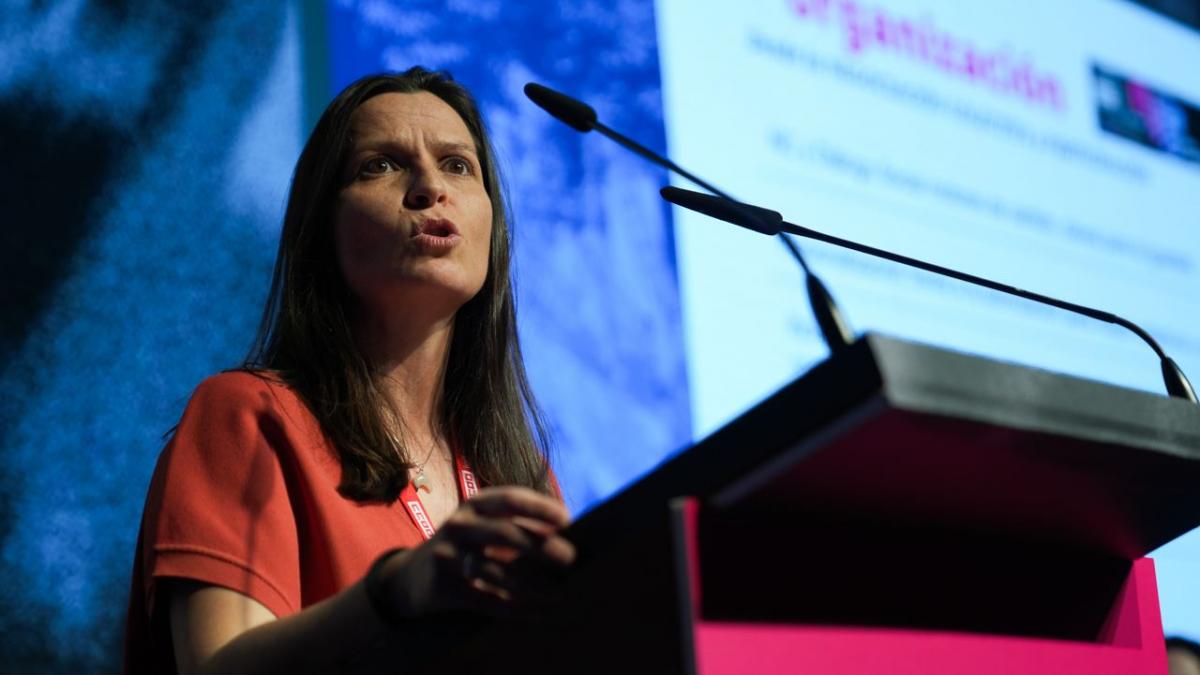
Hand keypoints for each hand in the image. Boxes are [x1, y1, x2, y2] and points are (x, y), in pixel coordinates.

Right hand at [379, 486, 575, 617]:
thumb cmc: (464, 545)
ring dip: (531, 586)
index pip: (510, 498)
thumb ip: (519, 524)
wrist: (411, 577)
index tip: (567, 520)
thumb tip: (566, 532)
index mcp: (475, 504)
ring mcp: (449, 556)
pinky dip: (515, 609)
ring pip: (495, 572)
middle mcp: (460, 525)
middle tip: (570, 558)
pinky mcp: (446, 588)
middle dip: (539, 546)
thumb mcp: (485, 524)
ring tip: (559, 594)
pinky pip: (485, 601)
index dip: (539, 507)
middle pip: (504, 532)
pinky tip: (539, 613)